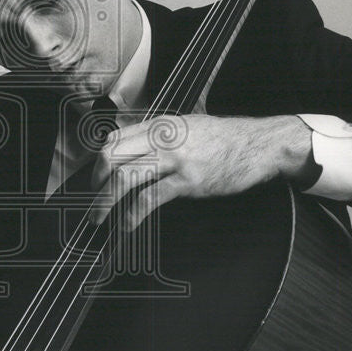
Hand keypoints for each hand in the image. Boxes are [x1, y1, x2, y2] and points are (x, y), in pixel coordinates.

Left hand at [89, 114, 312, 229]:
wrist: (258, 144)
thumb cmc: (224, 139)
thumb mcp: (187, 127)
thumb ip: (161, 137)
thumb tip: (136, 151)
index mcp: (159, 125)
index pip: (114, 138)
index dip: (98, 160)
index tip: (94, 178)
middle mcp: (162, 138)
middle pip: (111, 155)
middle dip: (95, 181)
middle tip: (93, 199)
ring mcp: (174, 159)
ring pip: (125, 177)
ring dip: (105, 201)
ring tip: (99, 217)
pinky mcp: (187, 181)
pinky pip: (149, 198)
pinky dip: (131, 215)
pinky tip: (126, 225)